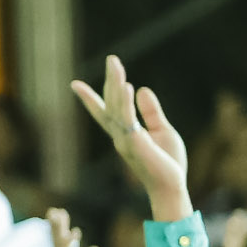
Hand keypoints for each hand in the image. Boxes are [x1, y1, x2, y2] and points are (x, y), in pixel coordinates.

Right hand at [70, 55, 190, 222]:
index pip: (104, 112)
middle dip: (110, 80)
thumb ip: (151, 112)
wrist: (171, 186)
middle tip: (111, 59)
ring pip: (116, 108)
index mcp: (124, 134)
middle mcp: (119, 136)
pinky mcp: (136, 143)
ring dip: (115, 85)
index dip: (90, 98)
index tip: (75, 84)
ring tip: (115, 64)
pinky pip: (128, 119)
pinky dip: (125, 102)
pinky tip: (126, 85)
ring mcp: (125, 140)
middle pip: (110, 103)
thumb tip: (141, 88)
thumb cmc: (167, 163)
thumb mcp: (162, 130)